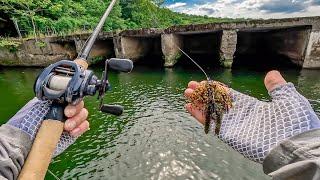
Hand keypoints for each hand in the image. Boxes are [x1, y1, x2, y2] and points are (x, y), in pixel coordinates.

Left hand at [7, 99, 89, 156]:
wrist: (24, 144)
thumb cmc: (26, 124)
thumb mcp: (36, 108)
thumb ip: (50, 101)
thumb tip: (62, 96)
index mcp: (55, 100)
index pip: (69, 94)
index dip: (71, 98)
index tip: (66, 104)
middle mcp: (63, 109)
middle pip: (79, 103)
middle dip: (75, 109)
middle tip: (67, 114)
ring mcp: (69, 120)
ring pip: (83, 114)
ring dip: (78, 119)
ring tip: (67, 127)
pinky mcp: (73, 132)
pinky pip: (84, 126)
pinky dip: (81, 128)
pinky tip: (72, 133)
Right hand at [184, 71, 319, 162]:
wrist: (294, 143)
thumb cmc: (293, 121)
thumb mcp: (287, 98)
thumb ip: (276, 87)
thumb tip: (271, 74)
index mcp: (251, 106)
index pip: (229, 95)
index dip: (216, 89)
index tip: (204, 82)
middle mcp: (239, 115)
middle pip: (216, 103)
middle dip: (203, 95)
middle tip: (190, 86)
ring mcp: (232, 124)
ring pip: (210, 111)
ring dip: (198, 103)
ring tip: (186, 93)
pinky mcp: (227, 134)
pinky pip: (210, 123)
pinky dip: (199, 115)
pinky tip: (189, 107)